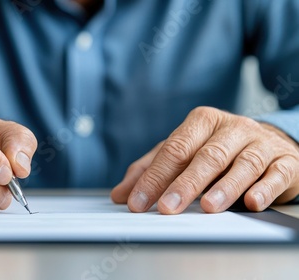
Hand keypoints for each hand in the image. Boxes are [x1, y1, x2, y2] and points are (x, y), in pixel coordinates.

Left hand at [111, 106, 298, 213]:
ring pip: (242, 164)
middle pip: (207, 156)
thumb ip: (151, 170)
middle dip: (185, 183)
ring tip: (208, 206)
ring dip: (225, 187)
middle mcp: (233, 128)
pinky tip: (252, 202)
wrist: (270, 144)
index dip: (154, 177)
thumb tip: (121, 194)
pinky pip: (277, 174)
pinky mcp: (286, 161)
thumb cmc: (219, 150)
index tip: (137, 202)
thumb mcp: (184, 153)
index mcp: (202, 122)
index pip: (174, 149)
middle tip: (168, 206)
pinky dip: (265, 189)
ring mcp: (262, 144)